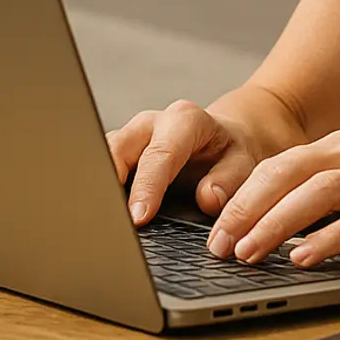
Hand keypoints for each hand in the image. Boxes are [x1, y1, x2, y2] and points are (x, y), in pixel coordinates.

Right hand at [106, 100, 259, 223]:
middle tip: (108, 218)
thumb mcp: (244, 165)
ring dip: (97, 183)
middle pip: (119, 146)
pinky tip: (98, 210)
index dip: (147, 186)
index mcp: (185, 121)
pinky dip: (97, 186)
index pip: (160, 154)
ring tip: (95, 217)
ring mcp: (133, 135)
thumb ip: (228, 181)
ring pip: (103, 153)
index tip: (139, 217)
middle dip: (109, 180)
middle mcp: (153, 123)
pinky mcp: (121, 150)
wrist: (225, 140)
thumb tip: (207, 198)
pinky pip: (101, 164)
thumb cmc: (231, 154)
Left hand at [206, 130, 339, 267]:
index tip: (213, 230)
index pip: (279, 165)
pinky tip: (305, 257)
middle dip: (247, 208)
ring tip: (250, 252)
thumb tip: (267, 224)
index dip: (240, 197)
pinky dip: (330, 238)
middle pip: (290, 171)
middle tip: (219, 244)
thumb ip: (325, 194)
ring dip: (278, 223)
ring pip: (320, 192)